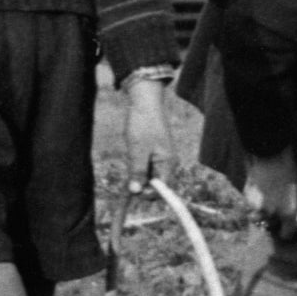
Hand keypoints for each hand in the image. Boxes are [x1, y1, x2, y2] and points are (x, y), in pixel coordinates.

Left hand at [123, 75, 174, 194]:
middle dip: (140, 181)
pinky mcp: (152, 151)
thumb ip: (137, 172)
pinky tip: (132, 149)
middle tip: (129, 169)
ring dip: (136, 171)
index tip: (133, 190)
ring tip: (132, 153)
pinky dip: (136, 162)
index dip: (148, 194)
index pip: (162, 189)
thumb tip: (135, 192)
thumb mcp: (137, 151)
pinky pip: (143, 164)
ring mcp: (159, 156)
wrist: (144, 101)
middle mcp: (166, 162)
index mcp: (167, 163)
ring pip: (146, 174)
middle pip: (154, 183)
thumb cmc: (144, 125)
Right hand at [244, 149, 296, 237]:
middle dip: (273, 221)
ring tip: (265, 204)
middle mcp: (272, 214)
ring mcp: (257, 208)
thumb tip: (293, 214)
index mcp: (288, 213)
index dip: (287, 233)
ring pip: (257, 218)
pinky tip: (259, 194)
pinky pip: (249, 208)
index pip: (286, 235)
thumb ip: (295, 205)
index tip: (287, 229)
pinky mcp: (246, 199)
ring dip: (261, 215)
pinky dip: (253, 204)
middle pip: (270, 227)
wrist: (271, 157)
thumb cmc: (289, 172)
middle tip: (276, 211)